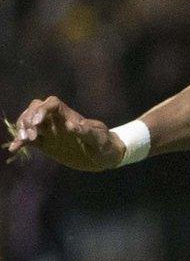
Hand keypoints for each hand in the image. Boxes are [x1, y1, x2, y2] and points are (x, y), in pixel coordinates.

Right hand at [6, 97, 124, 170]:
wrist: (104, 157)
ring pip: (29, 121)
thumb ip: (87, 132)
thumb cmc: (104, 145)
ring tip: (24, 141)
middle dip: (29, 118)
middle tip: (31, 136)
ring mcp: (50, 131)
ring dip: (22, 128)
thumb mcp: (99, 139)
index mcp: (70, 116)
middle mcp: (57, 120)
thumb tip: (71, 125)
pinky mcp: (45, 143)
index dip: (42, 109)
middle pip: (36, 109)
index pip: (52, 103)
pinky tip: (14, 149)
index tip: (37, 123)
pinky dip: (20, 142)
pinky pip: (29, 139)